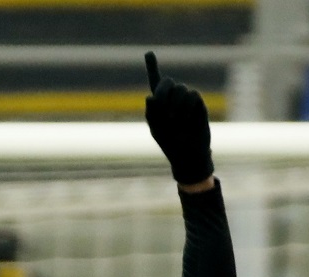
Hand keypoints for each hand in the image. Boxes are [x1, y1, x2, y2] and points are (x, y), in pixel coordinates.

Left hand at [144, 51, 212, 184]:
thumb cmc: (169, 143)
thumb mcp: (156, 129)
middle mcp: (173, 98)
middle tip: (159, 103)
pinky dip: (185, 107)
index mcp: (159, 103)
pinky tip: (184, 120)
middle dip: (162, 90)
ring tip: (173, 120)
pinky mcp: (198, 104)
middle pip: (167, 82)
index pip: (155, 82)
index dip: (152, 66)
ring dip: (174, 103)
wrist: (187, 153)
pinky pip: (192, 95)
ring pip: (180, 88)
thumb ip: (152, 113)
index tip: (148, 53)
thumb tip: (149, 97)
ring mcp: (186, 100)